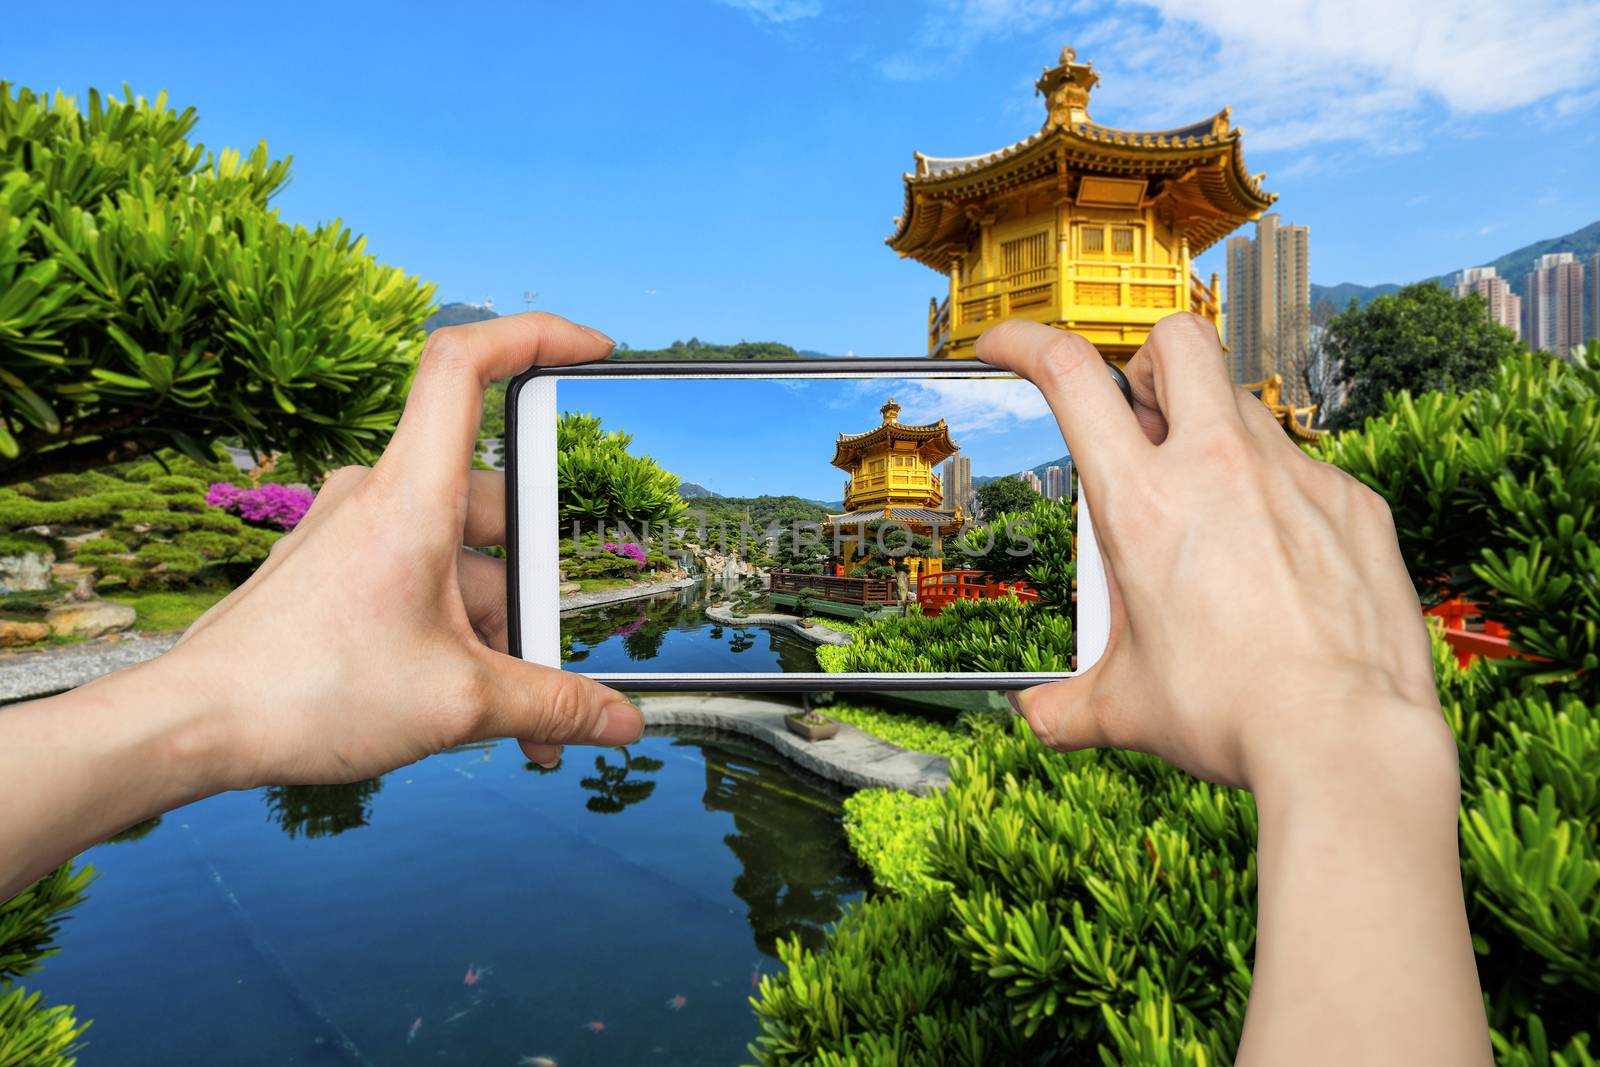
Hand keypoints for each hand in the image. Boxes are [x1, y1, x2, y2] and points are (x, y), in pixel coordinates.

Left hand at [158, 312, 642, 789]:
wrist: (196, 728)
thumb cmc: (306, 692)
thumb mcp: (461, 703)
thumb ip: (553, 704)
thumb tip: (618, 719)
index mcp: (410, 497)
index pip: (465, 365)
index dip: (535, 336)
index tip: (592, 347)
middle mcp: (378, 498)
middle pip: (493, 507)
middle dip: (537, 591)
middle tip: (554, 657)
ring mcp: (353, 533)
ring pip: (460, 560)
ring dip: (499, 632)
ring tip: (520, 715)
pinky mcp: (337, 571)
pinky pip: (421, 583)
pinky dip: (457, 634)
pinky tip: (471, 702)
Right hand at [975, 313, 1449, 790]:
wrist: (1346, 742)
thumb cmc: (1229, 718)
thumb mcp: (1123, 708)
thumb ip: (1064, 705)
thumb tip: (1034, 715)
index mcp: (1141, 503)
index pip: (1071, 374)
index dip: (1027, 340)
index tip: (1006, 344)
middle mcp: (1218, 467)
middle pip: (1178, 340)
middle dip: (1147, 361)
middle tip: (1141, 420)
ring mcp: (1295, 476)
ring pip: (1244, 403)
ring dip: (1212, 432)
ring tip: (1210, 510)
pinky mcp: (1353, 503)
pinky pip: (1305, 468)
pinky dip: (1277, 494)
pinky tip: (1277, 561)